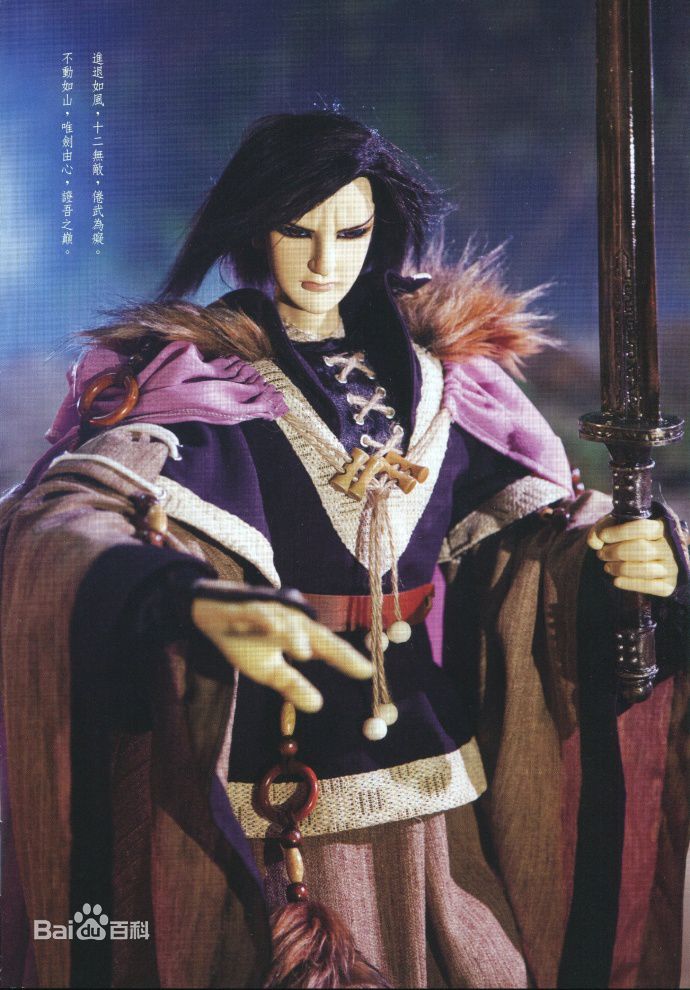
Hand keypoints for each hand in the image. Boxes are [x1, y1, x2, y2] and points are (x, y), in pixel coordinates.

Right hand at [191, 598, 372, 712]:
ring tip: (306, 652)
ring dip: (294, 635)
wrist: (209, 613)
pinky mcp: (242, 608)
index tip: (369, 673)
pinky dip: (264, 620)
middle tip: (360, 668)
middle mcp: (288, 620)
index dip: (348, 660)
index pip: (326, 648)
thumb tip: (317, 705)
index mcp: (296, 634)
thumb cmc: (243, 638)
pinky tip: (271, 629)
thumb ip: (291, 684)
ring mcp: (266, 612)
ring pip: (285, 623)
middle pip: (315, 634)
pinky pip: (255, 614)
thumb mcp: (267, 668)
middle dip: (336, 650)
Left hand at [586, 515, 677, 597]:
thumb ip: (602, 528)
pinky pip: (649, 587)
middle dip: (616, 552)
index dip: (619, 532)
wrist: (647, 559)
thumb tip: (594, 542)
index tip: (603, 536)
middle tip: (601, 554)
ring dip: (620, 568)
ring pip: (645, 569)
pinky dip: (629, 584)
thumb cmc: (629, 537)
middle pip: (643, 550)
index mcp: (662, 527)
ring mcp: (672, 567)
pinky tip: (616, 580)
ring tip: (607, 567)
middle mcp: (671, 548)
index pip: (642, 528)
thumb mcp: (616, 526)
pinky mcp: (668, 585)